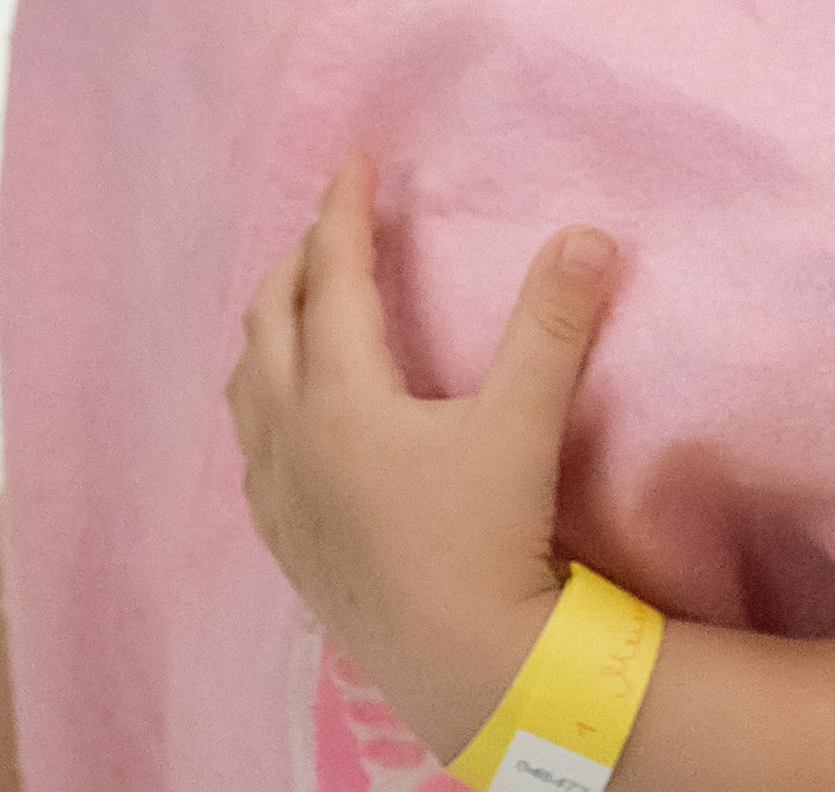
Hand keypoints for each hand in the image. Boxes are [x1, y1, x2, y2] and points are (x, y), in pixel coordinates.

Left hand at [228, 152, 614, 761]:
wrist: (467, 672)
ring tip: (298, 303)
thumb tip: (587, 233)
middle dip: (298, 260)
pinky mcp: (288, 546)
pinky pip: (250, 450)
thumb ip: (552, 324)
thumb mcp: (525, 425)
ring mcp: (281, 497)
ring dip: (269, 329)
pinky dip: (260, 402)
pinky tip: (286, 413)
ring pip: (247, 386)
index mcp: (341, 398)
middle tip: (333, 225)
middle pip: (270, 321)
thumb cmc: (492, 544)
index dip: (343, 214)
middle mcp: (294, 438)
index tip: (354, 162)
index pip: (332, 278)